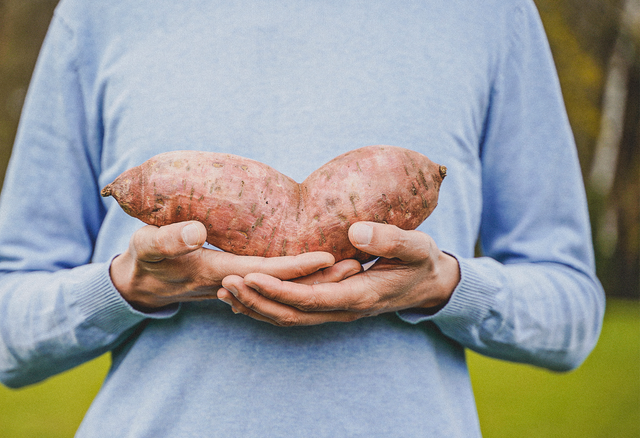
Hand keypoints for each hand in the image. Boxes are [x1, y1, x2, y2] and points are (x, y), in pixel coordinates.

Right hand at [109, 221, 337, 310]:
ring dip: (316, 281)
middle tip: (358, 264)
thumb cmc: (143, 259)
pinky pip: (275, 284)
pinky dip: (299, 279)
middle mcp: (232, 284)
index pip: (266, 271)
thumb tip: (196, 232)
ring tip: (351, 265)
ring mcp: (239, 286)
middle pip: (284, 285)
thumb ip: (168, 239)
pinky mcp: (239, 283)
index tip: (330, 256)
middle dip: (321, 278)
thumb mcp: (148, 246)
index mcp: (215, 273)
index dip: (298, 266)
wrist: (140, 284)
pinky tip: (319, 269)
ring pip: (283, 286)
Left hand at [217, 222, 459, 325]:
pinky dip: (265, 307)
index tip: (250, 276)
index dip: (278, 291)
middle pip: (291, 315)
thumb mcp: (416, 247)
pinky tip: (242, 298)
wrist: (429, 284)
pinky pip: (293, 313)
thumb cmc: (421, 261)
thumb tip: (356, 232)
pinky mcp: (329, 306)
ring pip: (288, 318)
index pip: (310, 299)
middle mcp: (342, 310)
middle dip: (256, 301)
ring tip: (223, 292)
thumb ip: (390, 239)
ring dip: (255, 307)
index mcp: (359, 296)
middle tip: (224, 283)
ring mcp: (334, 311)